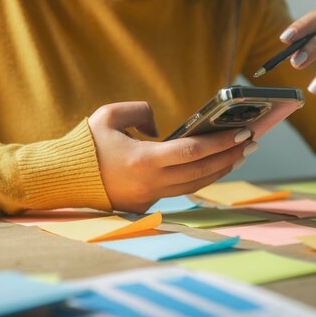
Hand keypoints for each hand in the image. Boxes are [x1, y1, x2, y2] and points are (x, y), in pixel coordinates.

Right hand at [88, 102, 255, 212]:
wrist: (63, 179)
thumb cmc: (85, 144)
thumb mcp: (109, 115)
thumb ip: (141, 112)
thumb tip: (161, 129)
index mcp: (144, 160)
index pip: (194, 152)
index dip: (222, 143)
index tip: (244, 133)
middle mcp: (151, 183)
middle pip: (202, 171)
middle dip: (231, 156)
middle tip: (253, 142)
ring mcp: (150, 197)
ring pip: (196, 185)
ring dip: (220, 169)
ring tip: (240, 154)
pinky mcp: (146, 204)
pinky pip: (181, 190)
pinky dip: (200, 178)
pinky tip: (213, 166)